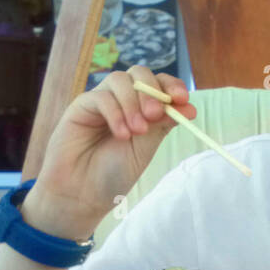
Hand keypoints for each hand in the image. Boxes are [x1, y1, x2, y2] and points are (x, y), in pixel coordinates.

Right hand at [22, 66, 196, 240]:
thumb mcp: (145, 149)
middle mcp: (121, 101)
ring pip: (119, 80)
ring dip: (133, 103)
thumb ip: (162, 125)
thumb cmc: (113, 174)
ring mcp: (100, 102)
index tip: (182, 99)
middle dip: (151, 90)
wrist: (82, 195)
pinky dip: (115, 113)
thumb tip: (189, 107)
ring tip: (137, 131)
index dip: (171, 85)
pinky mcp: (80, 107)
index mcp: (140, 109)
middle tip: (155, 114)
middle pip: (138, 74)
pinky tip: (121, 135)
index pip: (158, 84)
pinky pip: (100, 97)